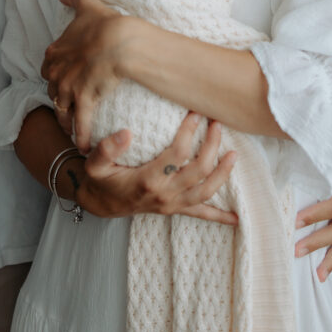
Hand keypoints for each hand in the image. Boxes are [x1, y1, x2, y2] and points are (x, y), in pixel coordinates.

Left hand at [43, 0, 142, 151]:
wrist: (118, 41)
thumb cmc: (104, 24)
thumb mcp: (87, 5)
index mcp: (56, 52)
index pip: (48, 67)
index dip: (54, 75)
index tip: (60, 80)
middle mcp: (58, 72)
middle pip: (52, 91)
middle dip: (57, 99)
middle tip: (65, 107)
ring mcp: (69, 88)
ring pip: (62, 110)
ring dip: (65, 121)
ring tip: (70, 132)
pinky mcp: (84, 100)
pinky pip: (80, 123)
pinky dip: (82, 136)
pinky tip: (85, 147)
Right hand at [78, 112, 237, 222]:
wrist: (100, 203)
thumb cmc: (99, 179)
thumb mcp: (94, 163)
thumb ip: (107, 148)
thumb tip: (126, 133)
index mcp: (148, 180)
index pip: (178, 154)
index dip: (189, 133)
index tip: (195, 114)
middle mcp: (164, 194)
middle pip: (198, 171)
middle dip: (212, 146)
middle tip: (217, 124)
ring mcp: (172, 204)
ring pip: (206, 191)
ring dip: (222, 173)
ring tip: (234, 154)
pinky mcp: (174, 209)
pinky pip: (201, 214)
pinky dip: (219, 216)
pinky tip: (236, 217)